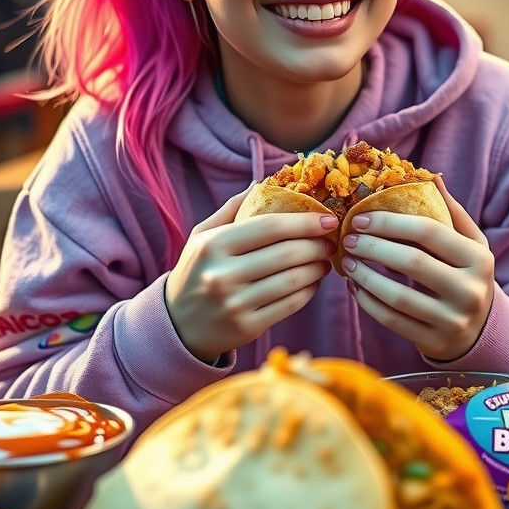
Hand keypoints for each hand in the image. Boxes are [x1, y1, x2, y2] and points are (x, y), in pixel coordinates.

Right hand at [165, 190, 337, 361]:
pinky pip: (290, 305)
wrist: (179, 324)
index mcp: (214, 245)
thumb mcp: (202, 235)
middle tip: (330, 241)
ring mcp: (235, 303)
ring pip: (293, 280)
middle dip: (317, 245)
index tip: (328, 219)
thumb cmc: (197, 271)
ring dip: (317, 268)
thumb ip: (232, 208)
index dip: (305, 222)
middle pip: (287, 254)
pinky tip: (312, 282)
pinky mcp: (247, 327)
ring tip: (324, 261)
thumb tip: (263, 182)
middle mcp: (223, 274)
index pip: (270, 227)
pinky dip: (308, 291)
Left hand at [341, 176, 494, 360]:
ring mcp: (453, 320)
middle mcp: (471, 291)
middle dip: (374, 247)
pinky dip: (368, 304)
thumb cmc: (466, 275)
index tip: (361, 218)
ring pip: (399, 296)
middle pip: (412, 262)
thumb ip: (452, 212)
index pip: (429, 232)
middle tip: (349, 239)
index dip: (391, 222)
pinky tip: (356, 288)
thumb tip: (431, 177)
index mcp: (480, 259)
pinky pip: (393, 321)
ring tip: (347, 262)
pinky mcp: (435, 342)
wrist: (479, 330)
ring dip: (366, 277)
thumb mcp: (471, 244)